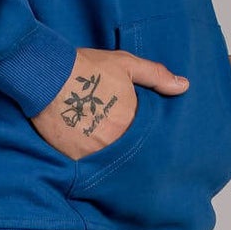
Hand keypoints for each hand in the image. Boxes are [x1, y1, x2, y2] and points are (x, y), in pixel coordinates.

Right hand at [29, 47, 189, 160]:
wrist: (46, 74)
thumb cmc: (86, 67)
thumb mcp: (125, 64)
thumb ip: (156, 75)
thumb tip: (184, 85)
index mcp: (132, 118)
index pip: (148, 135)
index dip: (144, 132)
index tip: (140, 130)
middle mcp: (116, 138)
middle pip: (129, 149)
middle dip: (127, 145)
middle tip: (120, 137)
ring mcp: (95, 150)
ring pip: (110, 159)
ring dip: (110, 153)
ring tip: (104, 144)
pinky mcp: (75, 157)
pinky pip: (89, 165)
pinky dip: (90, 159)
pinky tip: (86, 147)